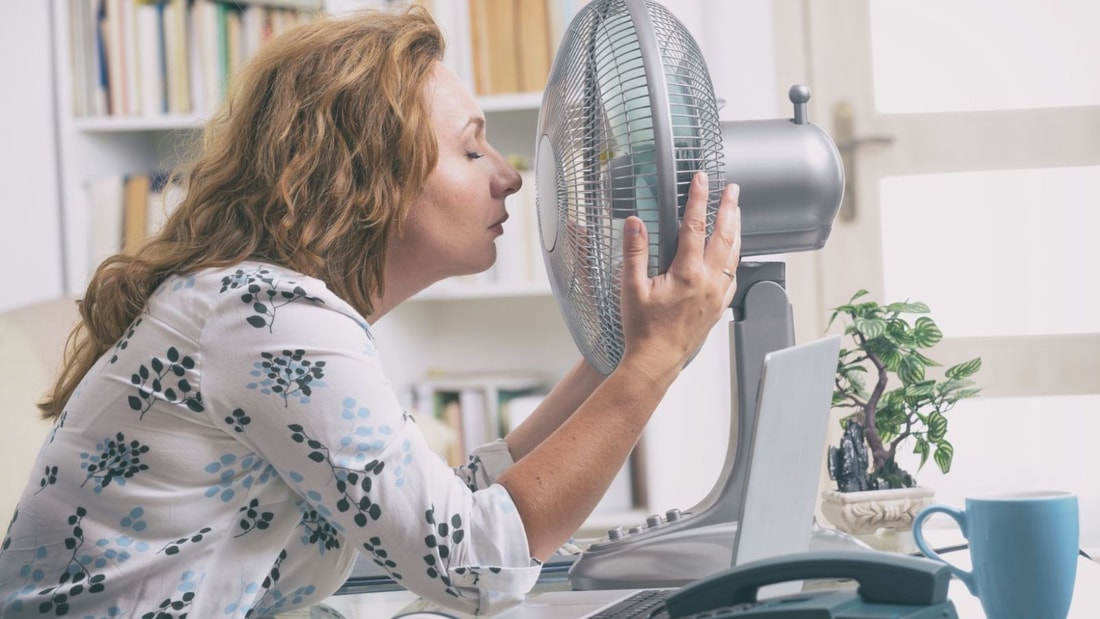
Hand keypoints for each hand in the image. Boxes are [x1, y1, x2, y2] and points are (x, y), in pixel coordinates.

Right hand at [618, 171, 740, 383]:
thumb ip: (634, 252)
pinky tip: (732, 254)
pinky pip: (733, 277)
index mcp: (687, 273)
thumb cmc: (642, 329)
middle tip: (733, 189)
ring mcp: (716, 296)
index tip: (702, 179)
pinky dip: (734, 258)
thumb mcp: (631, 287)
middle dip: (729, 209)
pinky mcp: (718, 308)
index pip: (695, 226)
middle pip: (724, 236)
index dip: (699, 198)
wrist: (656, 361)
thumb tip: (635, 222)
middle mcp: (708, 282)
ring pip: (733, 255)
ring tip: (736, 213)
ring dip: (736, 230)